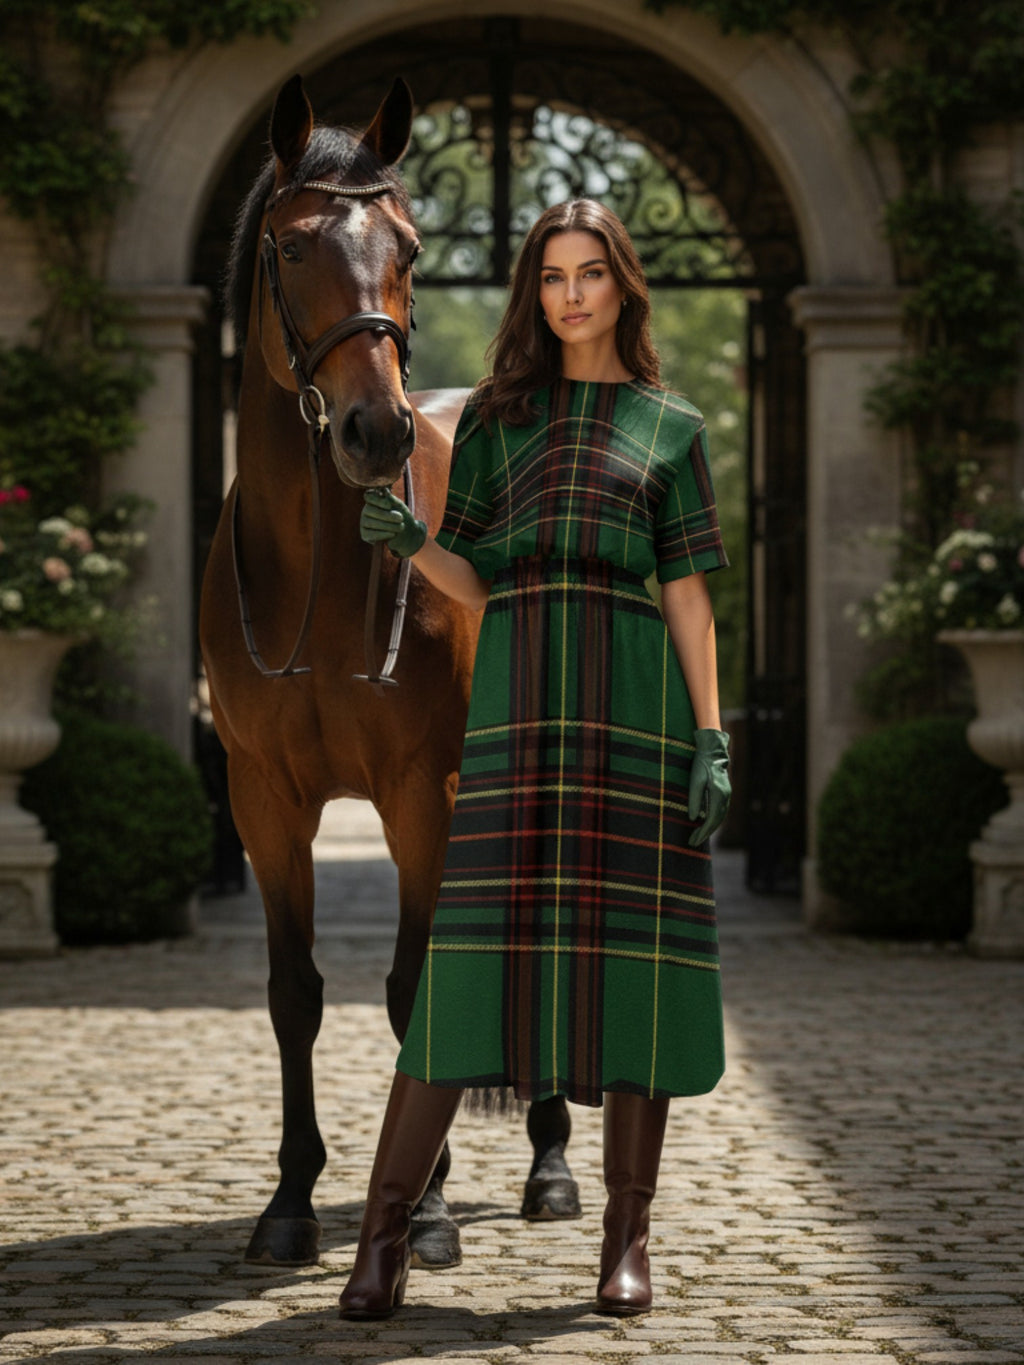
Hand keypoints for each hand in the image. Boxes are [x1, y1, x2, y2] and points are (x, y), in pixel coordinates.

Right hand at [360, 487, 426, 557]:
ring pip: (370, 522)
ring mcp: (364, 522)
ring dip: (387, 525)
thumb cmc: (402, 517)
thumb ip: (391, 499)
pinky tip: (392, 534)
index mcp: (373, 501)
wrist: (406, 534)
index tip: (389, 506)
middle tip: (401, 518)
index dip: (377, 500)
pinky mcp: (365, 534)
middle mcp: (366, 510)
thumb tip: (384, 489)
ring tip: (401, 527)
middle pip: (369, 510)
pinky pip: (370, 534)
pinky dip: (382, 534)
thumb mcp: (399, 506)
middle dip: (386, 515)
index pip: (368, 496)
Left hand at [687, 727, 730, 846]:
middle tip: (693, 843)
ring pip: (719, 817)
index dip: (702, 832)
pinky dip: (712, 820)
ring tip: (697, 836)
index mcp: (719, 795)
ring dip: (709, 828)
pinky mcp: (724, 793)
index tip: (693, 841)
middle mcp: (726, 797)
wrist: (713, 751)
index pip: (711, 820)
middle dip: (704, 833)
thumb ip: (695, 800)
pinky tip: (704, 823)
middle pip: (716, 821)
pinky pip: (719, 811)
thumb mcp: (695, 781)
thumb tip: (694, 819)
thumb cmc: (701, 764)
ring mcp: (727, 795)